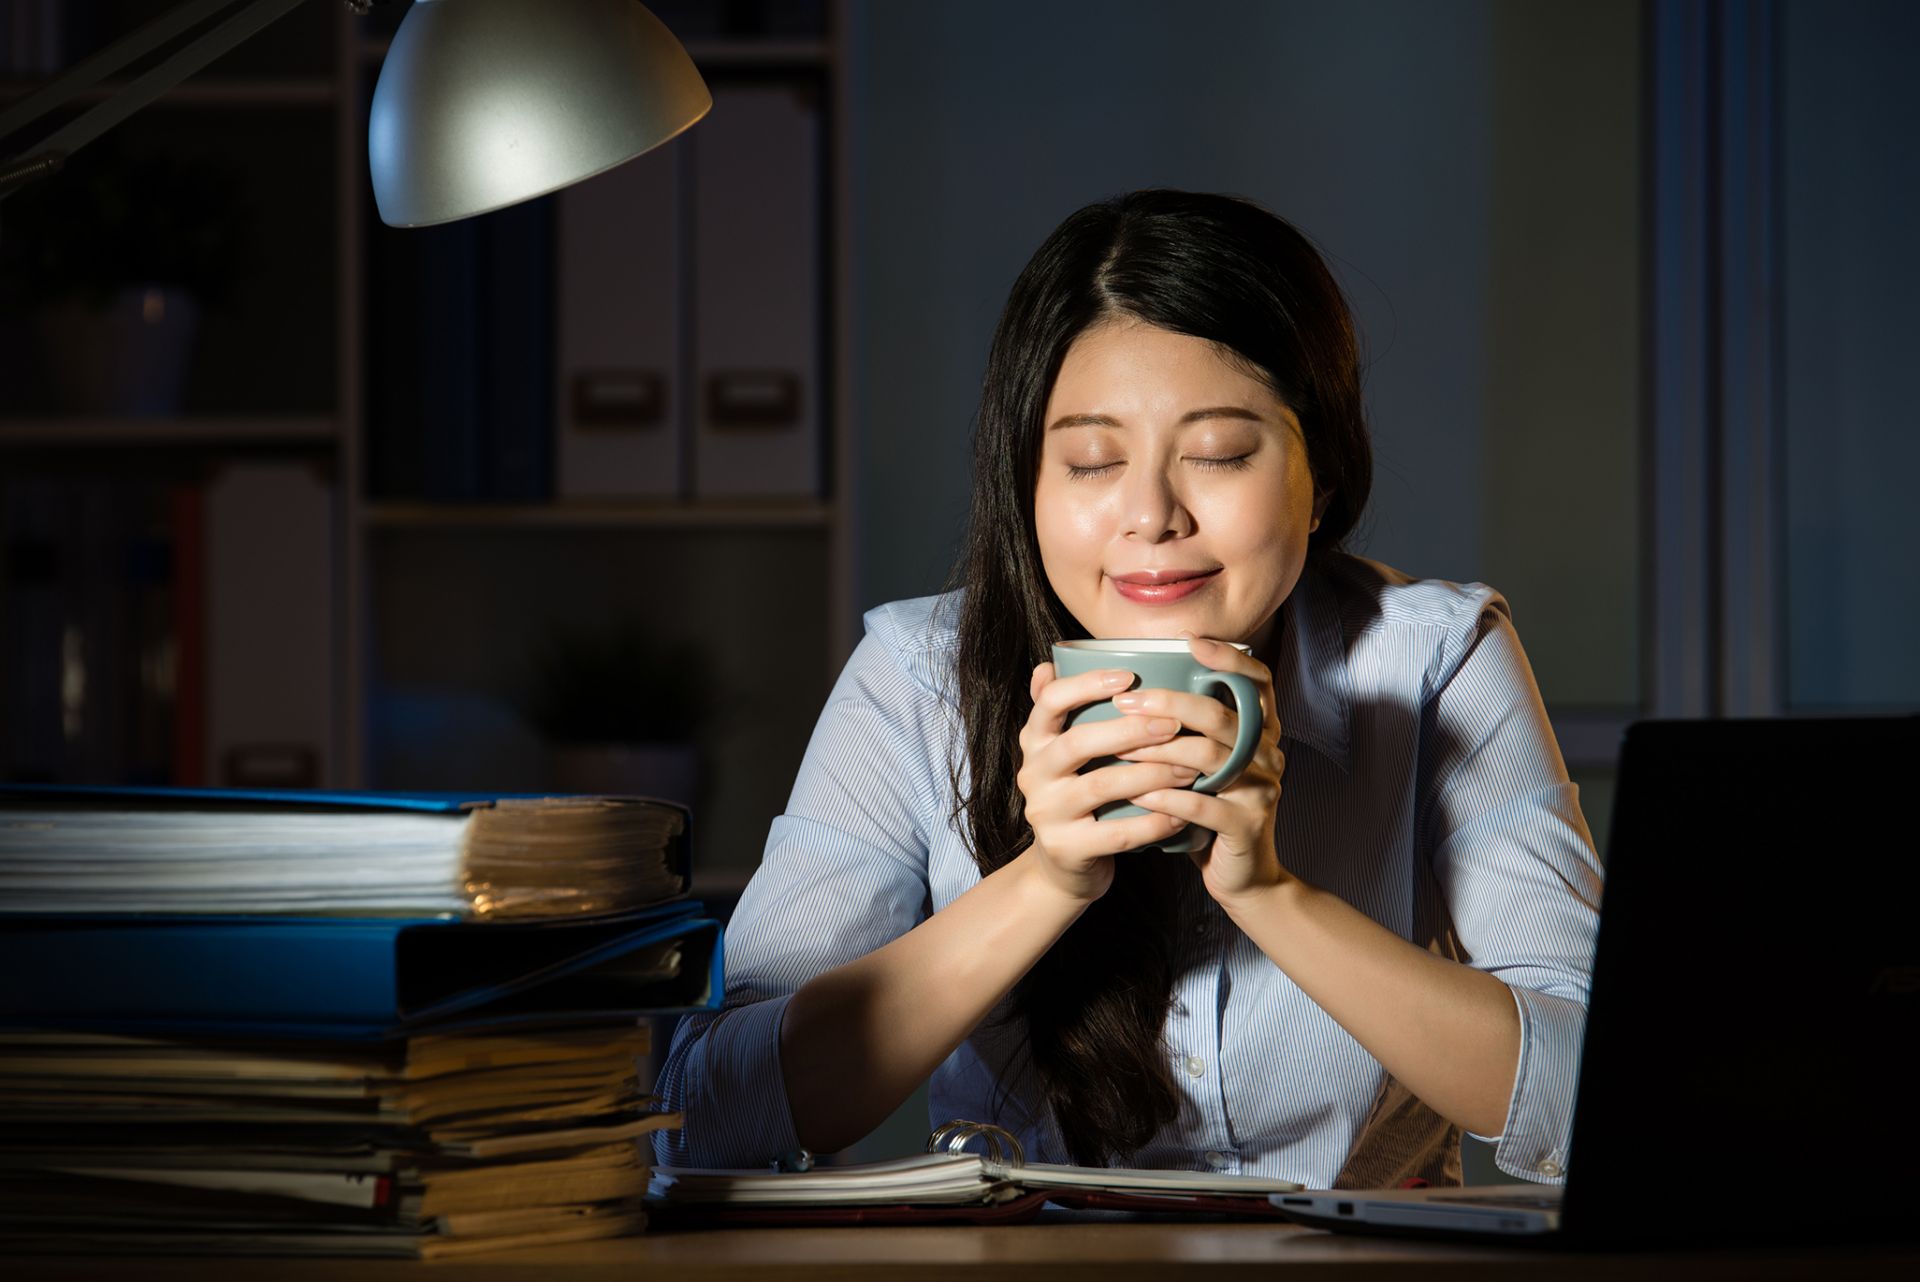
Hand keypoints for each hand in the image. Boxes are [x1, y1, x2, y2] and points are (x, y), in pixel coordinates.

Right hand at [1015, 661, 1202, 902]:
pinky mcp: (1066, 849)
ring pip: (1101, 786)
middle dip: (1130, 731)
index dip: (1086, 685)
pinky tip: (1182, 813)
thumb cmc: (1078, 797)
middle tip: (1174, 724)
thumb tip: (1050, 663)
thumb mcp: (1061, 755)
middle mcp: (1033, 774)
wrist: (1063, 867)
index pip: (1049, 702)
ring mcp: (1046, 813)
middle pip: (1078, 743)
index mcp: (1034, 742)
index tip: (1128, 676)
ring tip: (1189, 768)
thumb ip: (1062, 713)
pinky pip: (1116, 833)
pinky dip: (1153, 822)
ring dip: (1151, 774)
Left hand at [1109, 633, 1294, 905]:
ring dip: (1158, 751)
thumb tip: (1130, 686)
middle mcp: (1269, 754)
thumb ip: (1183, 728)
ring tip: (1117, 749)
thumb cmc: (1209, 810)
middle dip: (1169, 704)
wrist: (1242, 877)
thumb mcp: (1202, 765)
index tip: (1190, 642)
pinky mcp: (1248, 826)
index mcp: (1261, 732)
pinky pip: (1204, 805)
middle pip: (1222, 716)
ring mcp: (1262, 790)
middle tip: (1125, 701)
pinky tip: (1137, 795)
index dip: (1229, 659)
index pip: (1258, 682)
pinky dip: (1167, 798)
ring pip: (1210, 758)